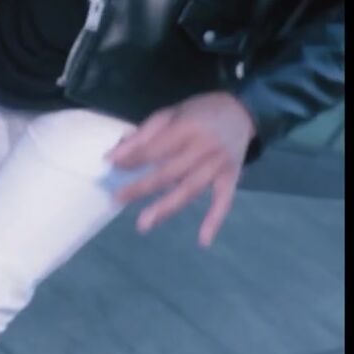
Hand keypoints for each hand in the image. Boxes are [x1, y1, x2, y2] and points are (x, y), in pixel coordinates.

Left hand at [108, 92, 256, 246]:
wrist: (240, 112)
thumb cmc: (199, 112)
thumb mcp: (170, 114)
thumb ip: (144, 134)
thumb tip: (114, 156)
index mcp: (187, 128)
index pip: (155, 149)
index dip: (133, 159)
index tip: (112, 166)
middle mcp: (204, 148)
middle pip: (168, 172)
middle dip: (141, 186)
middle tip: (117, 199)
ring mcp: (218, 166)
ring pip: (189, 190)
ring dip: (166, 208)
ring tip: (144, 224)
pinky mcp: (231, 178)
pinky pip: (223, 202)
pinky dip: (214, 221)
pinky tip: (203, 241)